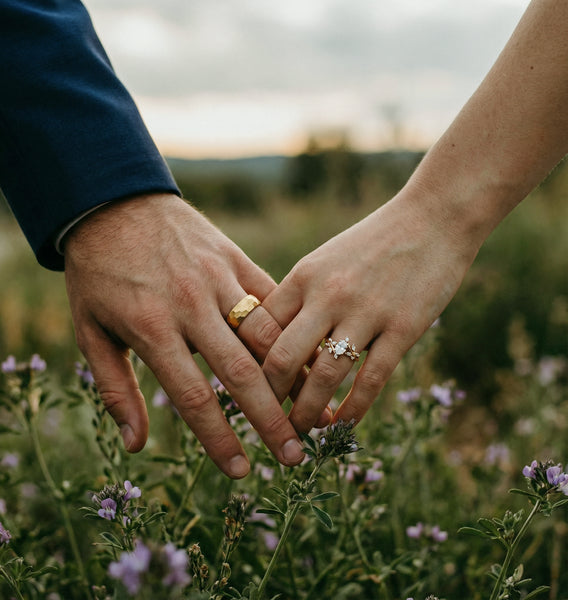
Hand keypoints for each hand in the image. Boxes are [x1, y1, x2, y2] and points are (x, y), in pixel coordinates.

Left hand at [64, 193, 305, 477]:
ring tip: (314, 410)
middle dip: (271, 420)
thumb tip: (135, 446)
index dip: (220, 439)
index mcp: (152, 328)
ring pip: (267, 334)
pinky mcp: (234, 259)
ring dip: (293, 377)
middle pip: (240, 372)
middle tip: (295, 456)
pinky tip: (313, 353)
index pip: (194, 396)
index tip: (241, 471)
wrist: (113, 203)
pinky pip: (272, 297)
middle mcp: (192, 306)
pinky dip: (293, 328)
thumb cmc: (98, 273)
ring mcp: (218, 278)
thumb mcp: (90, 331)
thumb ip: (114, 390)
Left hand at [262, 187, 480, 432]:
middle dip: (269, 397)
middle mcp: (328, 295)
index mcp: (303, 277)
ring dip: (309, 412)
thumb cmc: (372, 243)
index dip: (248, 362)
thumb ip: (299, 296)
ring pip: (325, 376)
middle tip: (268, 418)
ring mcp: (366, 312)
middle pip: (282, 358)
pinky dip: (354, 408)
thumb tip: (275, 339)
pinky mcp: (403, 327)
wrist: (432, 218)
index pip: (260, 330)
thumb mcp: (325, 259)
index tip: (247, 386)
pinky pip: (371, 379)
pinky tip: (345, 424)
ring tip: (303, 430)